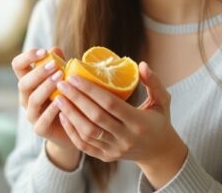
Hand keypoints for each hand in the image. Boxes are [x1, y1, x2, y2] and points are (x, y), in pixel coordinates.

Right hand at [11, 47, 73, 150]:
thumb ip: (58, 64)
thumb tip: (55, 49)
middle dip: (38, 73)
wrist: (73, 127)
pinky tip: (62, 101)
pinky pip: (42, 119)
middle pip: (23, 83)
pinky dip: (52, 110)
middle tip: (55, 65)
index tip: (43, 51)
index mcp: (29, 82)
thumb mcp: (63, 78)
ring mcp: (31, 114)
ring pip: (32, 99)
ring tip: (61, 77)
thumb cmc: (66, 97)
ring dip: (46, 87)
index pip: (18, 66)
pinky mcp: (40, 129)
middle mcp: (26, 97)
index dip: (27, 57)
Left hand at [54, 62, 187, 185]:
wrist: (159, 153)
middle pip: (95, 117)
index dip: (91, 90)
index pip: (110, 104)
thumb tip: (142, 64)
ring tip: (58, 97)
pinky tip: (63, 116)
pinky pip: (84, 145)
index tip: (75, 77)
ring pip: (87, 132)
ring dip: (70, 114)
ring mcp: (115, 150)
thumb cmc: (159, 121)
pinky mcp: (106, 157)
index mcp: (139, 123)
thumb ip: (154, 82)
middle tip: (62, 83)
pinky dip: (71, 131)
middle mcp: (126, 138)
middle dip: (76, 99)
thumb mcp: (163, 101)